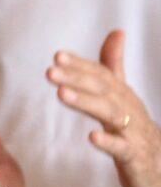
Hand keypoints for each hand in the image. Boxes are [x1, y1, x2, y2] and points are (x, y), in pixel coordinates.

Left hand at [48, 30, 160, 186]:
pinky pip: (121, 147)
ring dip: (85, 102)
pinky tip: (91, 137)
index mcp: (121, 94)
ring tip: (61, 94)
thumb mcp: (123, 95)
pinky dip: (108, 142)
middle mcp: (127, 107)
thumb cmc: (135, 127)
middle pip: (103, 89)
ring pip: (110, 114)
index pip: (101, 74)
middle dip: (77, 79)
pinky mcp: (133, 155)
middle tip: (50, 72)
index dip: (80, 65)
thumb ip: (114, 66)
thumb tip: (116, 31)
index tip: (57, 56)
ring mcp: (131, 131)